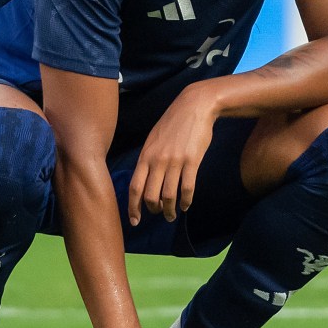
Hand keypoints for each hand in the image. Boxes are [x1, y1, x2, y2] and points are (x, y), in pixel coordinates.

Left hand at [128, 85, 216, 224]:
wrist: (194, 106)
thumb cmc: (173, 122)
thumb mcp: (153, 139)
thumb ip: (148, 159)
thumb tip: (145, 179)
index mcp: (145, 156)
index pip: (134, 188)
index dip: (132, 207)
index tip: (135, 221)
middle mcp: (157, 161)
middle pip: (150, 196)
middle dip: (154, 210)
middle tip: (160, 213)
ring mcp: (175, 161)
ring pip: (169, 196)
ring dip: (170, 210)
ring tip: (172, 215)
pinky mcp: (192, 161)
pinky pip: (187, 188)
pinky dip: (185, 201)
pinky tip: (186, 205)